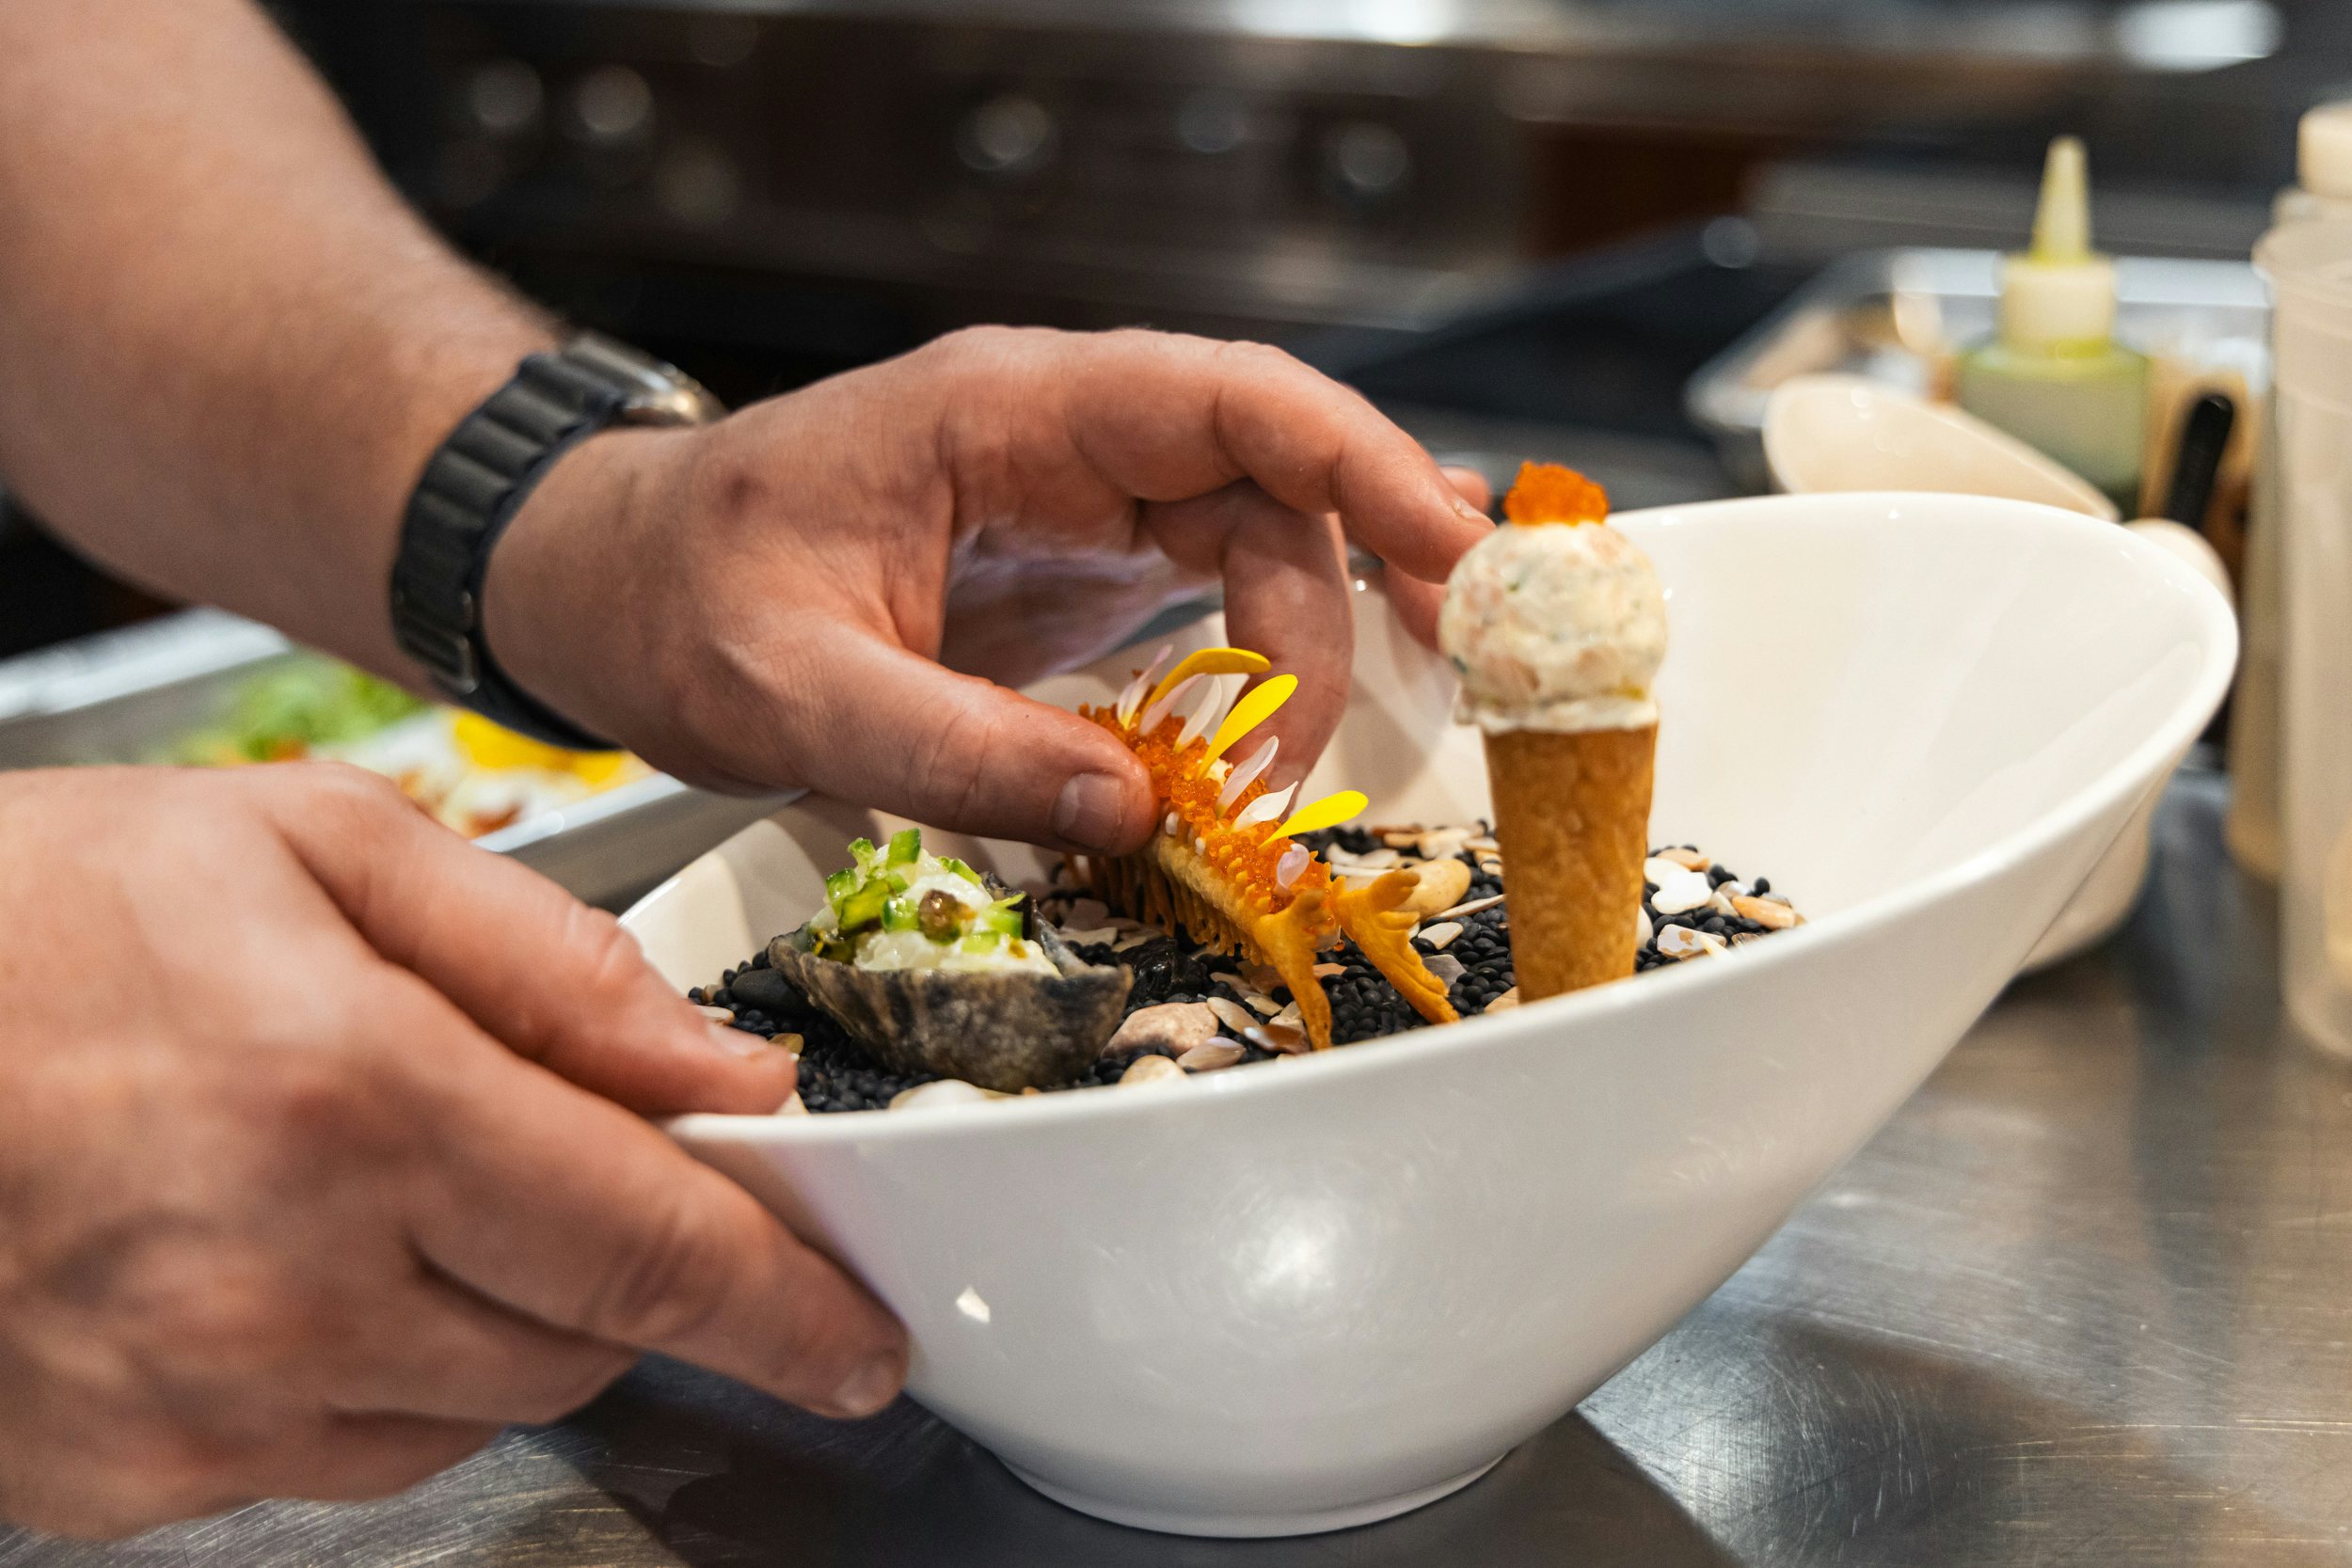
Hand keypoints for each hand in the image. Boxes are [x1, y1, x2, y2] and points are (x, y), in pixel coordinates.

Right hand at [0, 764, 905, 1538]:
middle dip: (635, 1270)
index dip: (787, 1307)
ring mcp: (201, 1403)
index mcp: (360, 1104)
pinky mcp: (132, 1473)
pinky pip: (345, 1453)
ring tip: (401, 1182)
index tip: (864, 1342)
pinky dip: (383, 1369)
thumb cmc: (36, 916)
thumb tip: (713, 1069)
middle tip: (593, 1174)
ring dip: (510, 1315)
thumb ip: (545, 959)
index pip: (654, 1251)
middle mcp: (289, 1283)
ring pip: (480, 1409)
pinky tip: (307, 1259)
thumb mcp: (311, 846)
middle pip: (587, 1342)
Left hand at [486, 326, 1493, 853]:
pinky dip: (1263, 668)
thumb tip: (1143, 819)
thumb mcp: (794, 692)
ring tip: (1290, 780)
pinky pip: (1211, 595)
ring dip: (1309, 653)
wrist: (603, 585)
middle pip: (1275, 476)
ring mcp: (1078, 499)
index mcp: (1004, 412)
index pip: (1230, 398)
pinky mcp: (1076, 567)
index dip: (1365, 466)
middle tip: (1452, 679)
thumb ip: (961, 753)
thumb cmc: (672, 598)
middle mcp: (1064, 437)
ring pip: (1260, 542)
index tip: (1456, 555)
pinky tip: (1284, 736)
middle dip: (1371, 575)